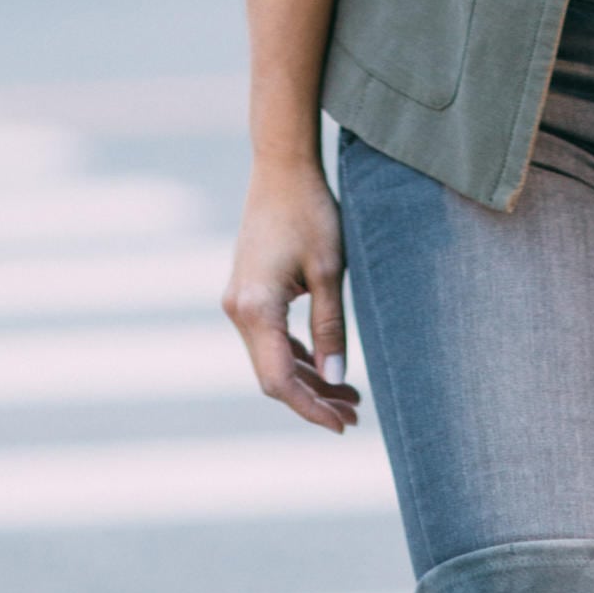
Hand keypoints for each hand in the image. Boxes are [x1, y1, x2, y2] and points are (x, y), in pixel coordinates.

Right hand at [222, 159, 361, 431]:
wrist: (282, 168)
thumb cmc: (310, 212)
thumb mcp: (330, 270)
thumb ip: (330, 327)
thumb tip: (335, 378)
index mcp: (256, 308)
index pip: (279, 381)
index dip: (311, 408)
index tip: (343, 424)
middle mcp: (238, 310)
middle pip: (273, 375)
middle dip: (313, 398)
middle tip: (355, 413)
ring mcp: (238, 301)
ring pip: (271, 359)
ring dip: (307, 379)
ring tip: (348, 395)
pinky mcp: (247, 293)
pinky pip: (269, 339)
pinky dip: (295, 356)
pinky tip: (324, 365)